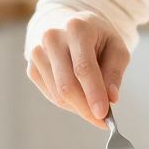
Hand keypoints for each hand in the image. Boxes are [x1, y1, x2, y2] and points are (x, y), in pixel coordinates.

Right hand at [26, 12, 128, 128]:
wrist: (70, 27)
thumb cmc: (97, 38)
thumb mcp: (116, 48)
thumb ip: (115, 72)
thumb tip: (111, 98)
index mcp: (77, 28)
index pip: (83, 68)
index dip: (94, 93)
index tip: (103, 114)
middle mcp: (52, 38)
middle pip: (66, 85)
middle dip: (85, 108)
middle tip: (102, 121)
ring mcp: (38, 53)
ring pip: (58, 94)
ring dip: (78, 107)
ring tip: (93, 103)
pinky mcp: (32, 67)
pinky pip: (51, 95)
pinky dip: (68, 103)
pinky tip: (79, 95)